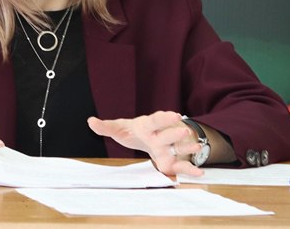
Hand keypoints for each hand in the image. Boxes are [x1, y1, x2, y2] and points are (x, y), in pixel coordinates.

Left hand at [87, 111, 203, 176]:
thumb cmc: (134, 131)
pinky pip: (182, 165)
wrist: (147, 137)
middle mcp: (162, 135)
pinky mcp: (172, 161)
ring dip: (188, 147)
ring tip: (197, 147)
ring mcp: (169, 148)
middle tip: (184, 131)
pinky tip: (199, 173)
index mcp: (149, 125)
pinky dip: (190, 169)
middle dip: (176, 133)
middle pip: (169, 133)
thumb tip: (90, 121)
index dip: (165, 118)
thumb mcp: (119, 128)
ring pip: (179, 148)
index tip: (174, 115)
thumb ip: (106, 126)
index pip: (157, 120)